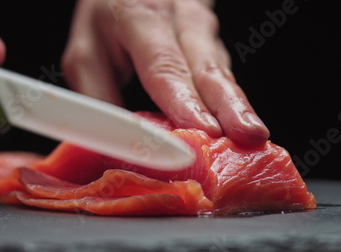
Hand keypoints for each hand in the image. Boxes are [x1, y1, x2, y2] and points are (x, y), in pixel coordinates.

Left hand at [62, 0, 268, 146]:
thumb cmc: (108, 23)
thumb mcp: (86, 54)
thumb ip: (98, 97)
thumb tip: (114, 144)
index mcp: (141, 17)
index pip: (164, 64)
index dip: (184, 99)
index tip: (201, 130)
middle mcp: (179, 20)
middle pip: (208, 66)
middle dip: (229, 105)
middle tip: (249, 135)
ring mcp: (202, 31)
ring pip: (222, 72)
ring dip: (238, 106)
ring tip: (255, 135)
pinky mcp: (212, 47)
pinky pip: (222, 77)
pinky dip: (232, 104)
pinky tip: (243, 126)